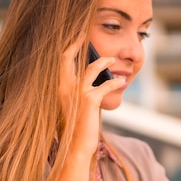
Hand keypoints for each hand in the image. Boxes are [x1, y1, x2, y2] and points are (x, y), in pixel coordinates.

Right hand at [58, 36, 125, 157]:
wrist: (75, 148)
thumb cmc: (77, 128)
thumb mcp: (76, 106)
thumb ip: (80, 92)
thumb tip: (94, 80)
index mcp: (59, 89)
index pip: (60, 61)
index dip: (68, 47)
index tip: (77, 36)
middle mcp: (64, 88)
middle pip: (66, 57)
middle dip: (77, 42)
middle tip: (86, 33)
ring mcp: (76, 94)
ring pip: (90, 68)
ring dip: (104, 62)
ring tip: (114, 60)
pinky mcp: (89, 102)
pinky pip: (104, 85)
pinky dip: (114, 82)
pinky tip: (121, 83)